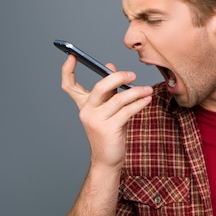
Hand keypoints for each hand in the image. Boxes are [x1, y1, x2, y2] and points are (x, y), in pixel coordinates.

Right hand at [60, 55, 152, 169]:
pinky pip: (127, 110)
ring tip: (147, 90)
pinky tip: (147, 100)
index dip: (67, 70)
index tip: (72, 56)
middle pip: (100, 87)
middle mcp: (87, 111)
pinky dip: (139, 103)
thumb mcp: (108, 109)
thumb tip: (110, 66)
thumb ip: (109, 89)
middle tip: (132, 75)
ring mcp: (96, 120)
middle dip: (117, 77)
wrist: (108, 159)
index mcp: (84, 105)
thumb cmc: (110, 132)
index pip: (69, 86)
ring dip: (136, 92)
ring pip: (119, 99)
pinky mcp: (108, 129)